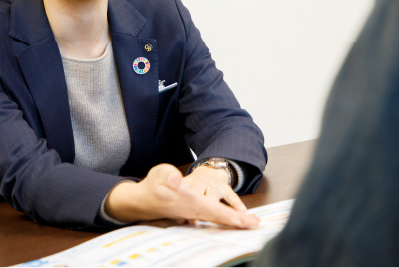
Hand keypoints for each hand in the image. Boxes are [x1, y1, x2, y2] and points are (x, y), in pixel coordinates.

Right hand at [104, 164, 258, 228]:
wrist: (141, 201)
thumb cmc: (152, 186)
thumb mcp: (160, 175)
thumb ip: (169, 177)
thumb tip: (176, 179)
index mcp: (190, 203)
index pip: (216, 211)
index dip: (233, 217)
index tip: (249, 221)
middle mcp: (194, 212)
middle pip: (220, 219)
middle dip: (239, 222)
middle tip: (257, 224)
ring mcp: (193, 214)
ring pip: (217, 219)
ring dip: (233, 222)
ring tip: (249, 223)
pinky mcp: (191, 214)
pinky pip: (211, 218)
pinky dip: (224, 220)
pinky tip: (231, 221)